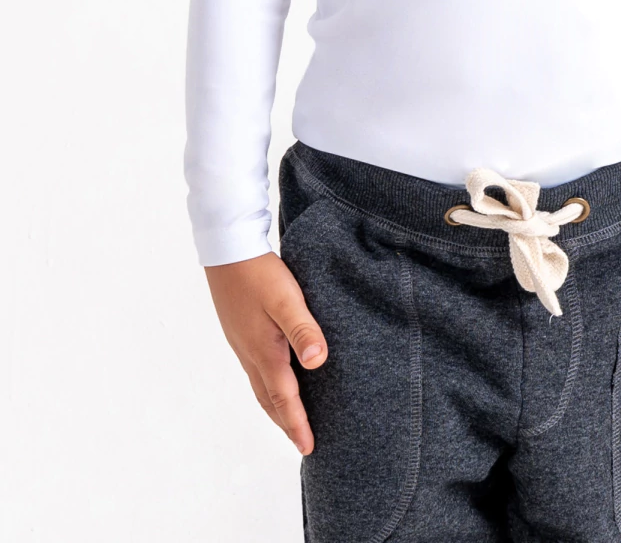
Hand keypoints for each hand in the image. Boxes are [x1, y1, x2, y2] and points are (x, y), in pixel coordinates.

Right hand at [204, 251, 328, 454]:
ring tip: (288, 418)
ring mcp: (242, 343)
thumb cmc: (259, 273)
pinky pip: (255, 369)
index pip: (285, 398)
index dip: (298, 424)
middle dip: (285, 423)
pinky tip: (275, 376)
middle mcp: (250, 354)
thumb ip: (303, 330)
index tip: (308, 447)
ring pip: (260, 385)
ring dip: (275, 406)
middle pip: (269, 399)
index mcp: (264, 351)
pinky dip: (267, 385)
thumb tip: (318, 364)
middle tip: (301, 442)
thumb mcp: (286, 299)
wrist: (226, 250)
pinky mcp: (240, 331)